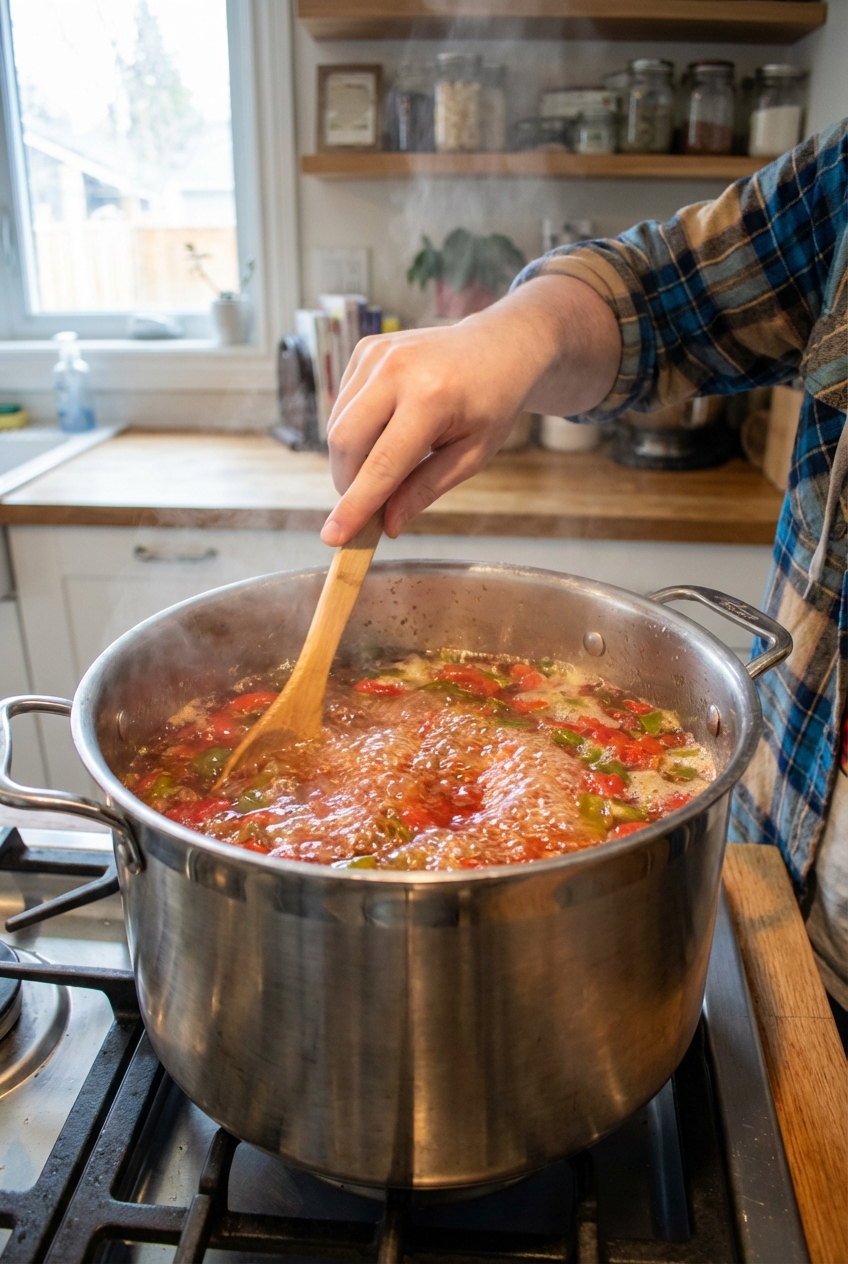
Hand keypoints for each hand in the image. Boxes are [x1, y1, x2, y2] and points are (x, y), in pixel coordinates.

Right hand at [321, 275, 619, 544]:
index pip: (382, 463)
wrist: (497, 347)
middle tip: (369, 503)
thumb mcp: (472, 456)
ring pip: (337, 424)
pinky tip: (388, 424)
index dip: (356, 505)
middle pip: (345, 442)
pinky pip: (343, 404)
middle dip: (349, 482)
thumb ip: (426, 489)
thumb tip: (387, 525)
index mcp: (431, 398)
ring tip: (389, 459)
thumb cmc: (490, 405)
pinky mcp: (365, 349)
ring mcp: (377, 354)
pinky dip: (356, 428)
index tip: (333, 537)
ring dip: (352, 457)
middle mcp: (397, 370)